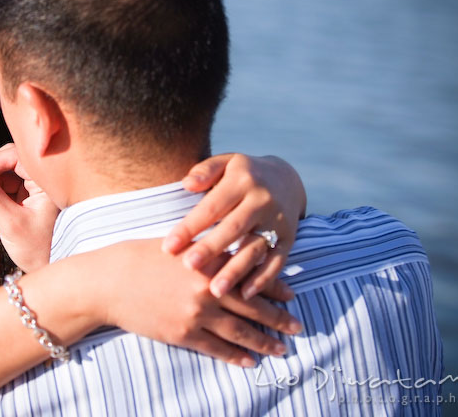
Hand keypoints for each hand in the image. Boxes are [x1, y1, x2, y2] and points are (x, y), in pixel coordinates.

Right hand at [0, 144, 58, 270]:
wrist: (52, 269)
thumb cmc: (38, 249)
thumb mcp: (10, 223)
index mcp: (46, 183)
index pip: (16, 157)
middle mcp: (42, 183)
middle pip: (7, 167)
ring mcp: (35, 193)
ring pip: (3, 182)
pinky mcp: (29, 203)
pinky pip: (6, 196)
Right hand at [93, 239, 302, 366]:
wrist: (110, 282)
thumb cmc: (141, 257)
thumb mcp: (179, 245)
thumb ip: (208, 251)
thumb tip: (233, 254)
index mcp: (209, 263)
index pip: (251, 276)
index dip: (275, 288)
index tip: (292, 296)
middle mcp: (208, 289)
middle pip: (253, 307)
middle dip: (279, 319)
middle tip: (298, 326)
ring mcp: (196, 314)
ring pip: (240, 332)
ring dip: (264, 342)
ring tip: (282, 348)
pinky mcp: (182, 334)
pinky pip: (216, 349)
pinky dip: (236, 356)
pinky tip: (250, 361)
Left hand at [162, 154, 306, 299]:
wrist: (286, 179)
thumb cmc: (242, 175)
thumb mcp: (225, 162)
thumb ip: (205, 171)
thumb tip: (187, 184)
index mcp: (241, 181)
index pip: (212, 206)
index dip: (190, 227)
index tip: (168, 247)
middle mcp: (262, 200)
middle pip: (234, 228)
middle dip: (211, 248)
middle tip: (189, 266)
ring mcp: (277, 221)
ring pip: (255, 249)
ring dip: (236, 271)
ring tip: (215, 291)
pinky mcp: (289, 239)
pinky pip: (277, 261)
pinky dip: (263, 279)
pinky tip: (245, 294)